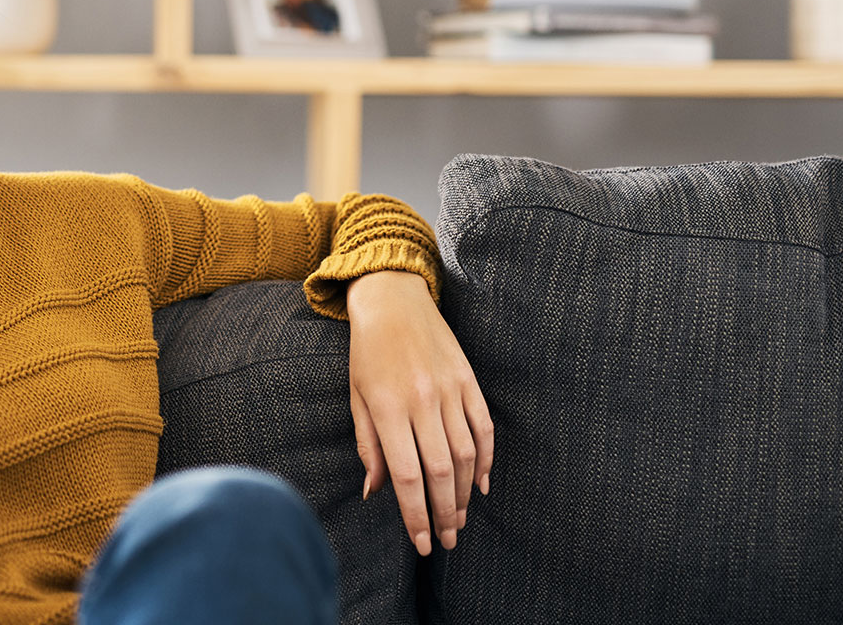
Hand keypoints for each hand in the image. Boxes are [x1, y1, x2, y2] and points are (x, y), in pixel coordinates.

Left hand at [345, 271, 493, 556]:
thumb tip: (375, 493)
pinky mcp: (468, 380)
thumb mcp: (356, 398)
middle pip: (440, 473)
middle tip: (448, 541)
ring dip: (464, 494)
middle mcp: (422, 401)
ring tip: (460, 519)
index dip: (416, 515)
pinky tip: (480, 485)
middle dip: (445, 514)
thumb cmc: (366, 354)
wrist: (392, 300)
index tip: (423, 542)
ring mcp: (449, 390)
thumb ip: (368, 447)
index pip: (407, 477)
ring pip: (466, 455)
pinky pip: (484, 428)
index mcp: (387, 408)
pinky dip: (486, 460)